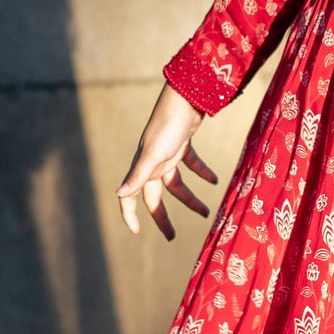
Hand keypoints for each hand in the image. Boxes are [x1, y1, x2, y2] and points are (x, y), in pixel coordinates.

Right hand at [117, 84, 217, 240]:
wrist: (186, 97)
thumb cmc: (169, 125)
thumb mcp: (154, 154)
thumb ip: (138, 175)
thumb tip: (119, 194)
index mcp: (143, 168)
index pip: (130, 196)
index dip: (129, 215)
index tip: (137, 232)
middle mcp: (152, 163)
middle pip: (155, 197)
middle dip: (161, 217)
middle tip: (171, 237)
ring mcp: (167, 154)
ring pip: (176, 184)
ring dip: (189, 199)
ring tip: (206, 213)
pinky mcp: (182, 144)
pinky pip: (191, 164)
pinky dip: (202, 172)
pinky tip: (215, 180)